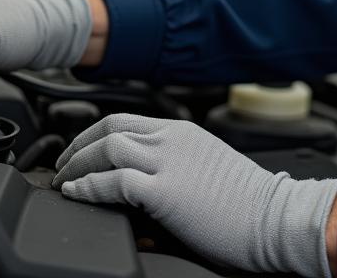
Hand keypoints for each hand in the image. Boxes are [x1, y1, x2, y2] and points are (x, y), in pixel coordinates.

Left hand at [53, 114, 336, 276]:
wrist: (274, 217)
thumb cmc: (249, 203)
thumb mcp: (206, 172)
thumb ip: (174, 169)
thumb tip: (144, 192)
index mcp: (184, 132)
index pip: (128, 119)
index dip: (95, 134)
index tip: (80, 152)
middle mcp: (173, 139)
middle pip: (111, 126)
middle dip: (78, 145)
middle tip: (61, 166)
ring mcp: (169, 162)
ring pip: (107, 147)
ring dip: (76, 163)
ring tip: (62, 182)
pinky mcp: (165, 191)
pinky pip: (114, 180)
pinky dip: (88, 185)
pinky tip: (75, 192)